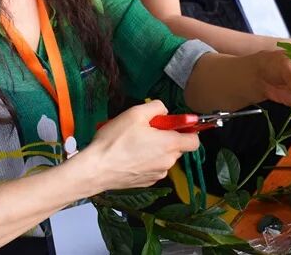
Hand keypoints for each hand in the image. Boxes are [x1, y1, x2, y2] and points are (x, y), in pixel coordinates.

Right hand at [76, 101, 199, 193]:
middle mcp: (168, 162)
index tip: (174, 125)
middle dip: (166, 137)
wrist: (95, 169)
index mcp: (170, 145)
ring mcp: (157, 175)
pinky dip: (146, 161)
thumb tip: (165, 111)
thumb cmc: (115, 140)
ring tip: (132, 143)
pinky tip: (128, 156)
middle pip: (177, 147)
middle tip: (145, 130)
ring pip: (163, 158)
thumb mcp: (135, 113)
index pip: (194, 141)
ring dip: (155, 150)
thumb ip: (157, 107)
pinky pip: (153, 168)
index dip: (188, 131)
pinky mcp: (146, 183)